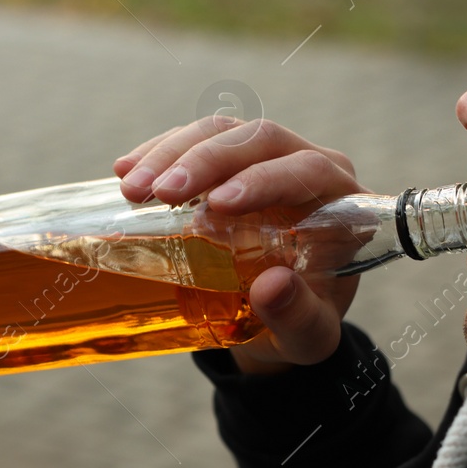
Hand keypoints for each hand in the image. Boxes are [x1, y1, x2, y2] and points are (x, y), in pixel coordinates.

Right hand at [113, 115, 367, 371]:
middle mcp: (307, 165)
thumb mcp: (309, 336)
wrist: (278, 316)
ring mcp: (266, 157)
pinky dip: (158, 151)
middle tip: (157, 193)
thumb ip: (298, 317)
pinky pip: (195, 140)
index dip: (262, 179)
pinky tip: (125, 170)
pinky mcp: (228, 161)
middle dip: (202, 160)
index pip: (306, 169)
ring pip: (220, 131)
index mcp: (341, 200)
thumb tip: (272, 286)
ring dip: (171, 152)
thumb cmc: (301, 322)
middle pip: (256, 138)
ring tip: (131, 189)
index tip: (215, 205)